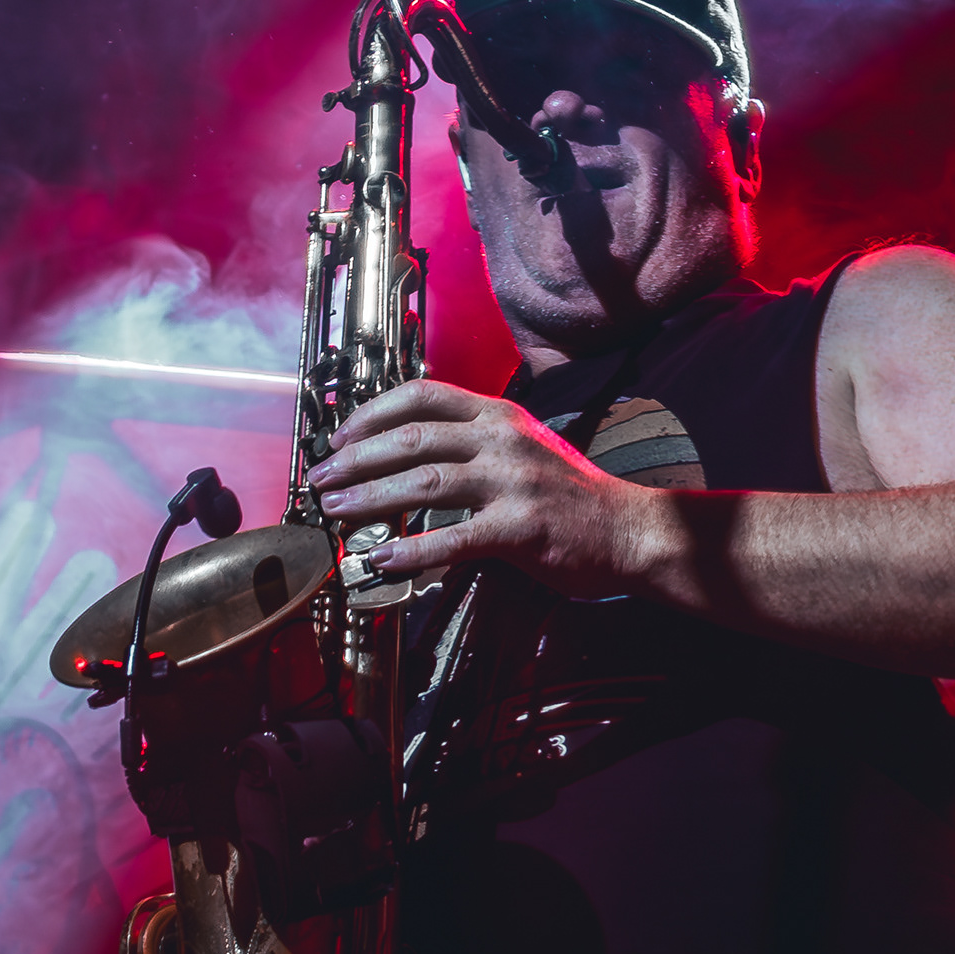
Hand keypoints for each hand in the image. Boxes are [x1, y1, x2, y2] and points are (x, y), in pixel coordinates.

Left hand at [309, 379, 663, 595]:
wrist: (631, 531)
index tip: (341, 433)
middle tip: (323, 477)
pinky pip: (454, 538)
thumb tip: (410, 455)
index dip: (373, 412)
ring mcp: (512, 482)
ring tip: (337, 511)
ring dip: (371, 498)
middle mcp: (502, 440)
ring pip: (423, 482)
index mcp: (499, 415)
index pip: (423, 395)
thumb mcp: (524, 447)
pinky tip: (383, 558)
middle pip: (411, 438)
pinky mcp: (521, 528)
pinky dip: (412, 550)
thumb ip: (474, 444)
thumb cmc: (572, 497)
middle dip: (356, 458)